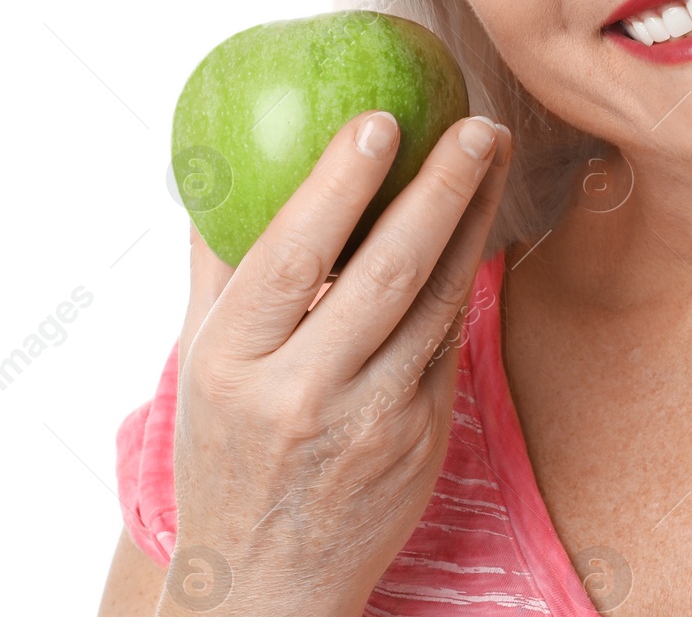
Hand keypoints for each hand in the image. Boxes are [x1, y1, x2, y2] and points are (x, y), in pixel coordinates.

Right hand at [159, 110, 511, 616]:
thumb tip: (222, 167)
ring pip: (436, 301)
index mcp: (232, 367)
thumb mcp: (200, 365)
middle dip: (440, 190)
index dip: (338, 188)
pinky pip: (448, 340)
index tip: (379, 122)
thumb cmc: (228, 452)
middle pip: (385, 274)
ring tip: (490, 154)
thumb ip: (218, 269)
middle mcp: (303, 394)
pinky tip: (480, 222)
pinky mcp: (424, 438)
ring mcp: (373, 421)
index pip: (290, 261)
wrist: (267, 584)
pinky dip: (466, 275)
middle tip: (475, 125)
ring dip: (472, 221)